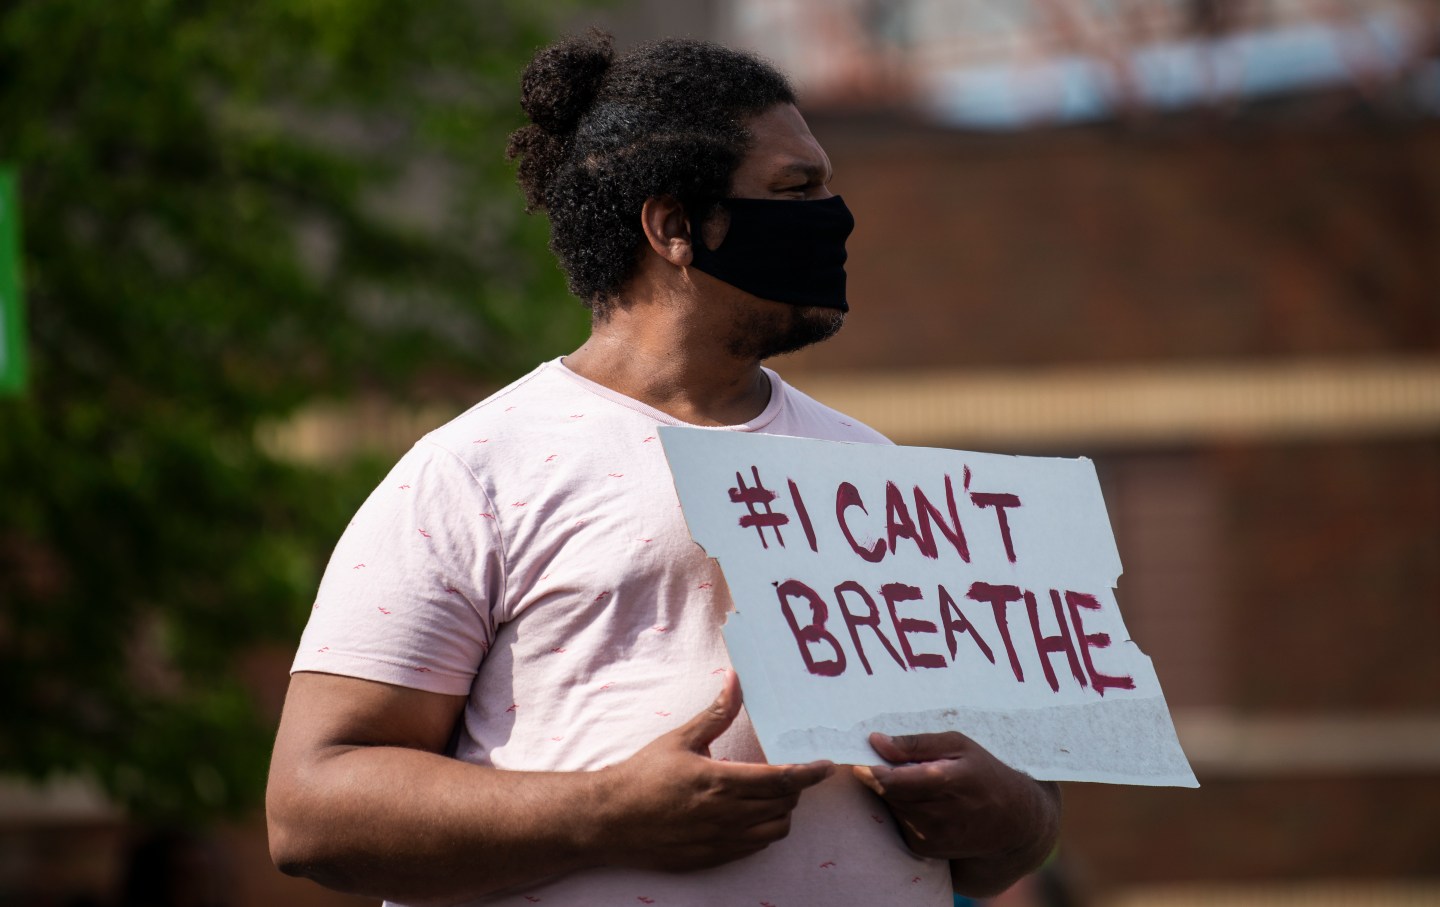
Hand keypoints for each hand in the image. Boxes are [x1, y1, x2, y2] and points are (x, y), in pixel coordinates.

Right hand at [596, 671, 833, 872]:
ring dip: (782, 811)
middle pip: (784, 805)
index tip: (824, 766)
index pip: (781, 780)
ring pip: (775, 830)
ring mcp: (720, 840)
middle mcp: (725, 814)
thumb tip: (735, 681)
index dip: (808, 774)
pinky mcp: (713, 856)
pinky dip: (763, 830)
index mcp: (719, 782)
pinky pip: (754, 847)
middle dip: (795, 789)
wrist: (610, 819)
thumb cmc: (643, 775)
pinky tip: (751, 814)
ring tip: (772, 794)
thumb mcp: (680, 739)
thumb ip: (716, 713)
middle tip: (791, 773)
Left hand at [852, 731, 1059, 895]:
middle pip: (887, 794)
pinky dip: (901, 808)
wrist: (1013, 822)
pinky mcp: (925, 848)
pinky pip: (898, 822)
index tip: (860, 758)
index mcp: (949, 781)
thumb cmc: (982, 774)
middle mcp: (939, 814)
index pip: (893, 782)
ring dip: (891, 793)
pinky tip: (920, 800)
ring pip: (890, 808)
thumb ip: (915, 743)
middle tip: (887, 763)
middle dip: (880, 777)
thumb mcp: (957, 745)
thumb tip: (875, 740)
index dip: (869, 770)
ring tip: (913, 781)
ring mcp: (932, 836)